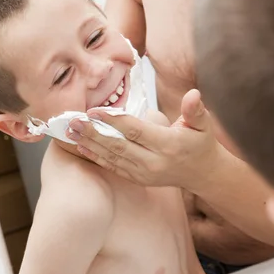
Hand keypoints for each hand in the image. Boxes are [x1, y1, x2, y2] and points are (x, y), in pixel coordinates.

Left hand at [67, 90, 222, 189]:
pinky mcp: (139, 179)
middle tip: (73, 121)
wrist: (202, 173)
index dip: (113, 121)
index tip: (93, 111)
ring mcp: (145, 173)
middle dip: (94, 133)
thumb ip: (196, 109)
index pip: (136, 131)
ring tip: (71, 132)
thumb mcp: (203, 124)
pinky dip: (97, 157)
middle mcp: (154, 162)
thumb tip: (193, 94)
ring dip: (90, 144)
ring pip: (112, 157)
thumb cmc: (200, 143)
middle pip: (118, 146)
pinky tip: (82, 147)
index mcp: (168, 145)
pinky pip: (114, 167)